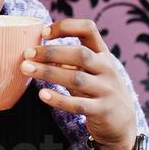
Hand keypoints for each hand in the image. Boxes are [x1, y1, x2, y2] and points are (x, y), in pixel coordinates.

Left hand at [21, 19, 136, 149]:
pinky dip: (59, 99)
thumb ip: (69, 61)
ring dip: (48, 72)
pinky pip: (78, 104)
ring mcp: (106, 90)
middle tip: (27, 53)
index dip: (66, 27)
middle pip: (80, 54)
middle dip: (51, 52)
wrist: (122, 123)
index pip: (88, 29)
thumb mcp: (90, 71)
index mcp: (103, 54)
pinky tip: (43, 95)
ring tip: (26, 69)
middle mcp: (107, 68)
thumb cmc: (97, 91)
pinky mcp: (102, 110)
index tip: (43, 32)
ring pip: (76, 78)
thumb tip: (37, 51)